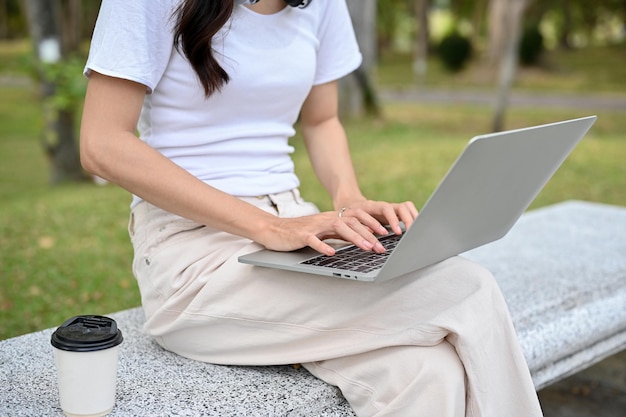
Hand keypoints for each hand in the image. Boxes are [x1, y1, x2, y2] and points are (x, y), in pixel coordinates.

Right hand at [256, 200, 417, 255]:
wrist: (273, 230)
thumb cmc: (299, 234)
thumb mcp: (323, 233)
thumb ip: (339, 235)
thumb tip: (360, 240)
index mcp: (331, 219)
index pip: (356, 218)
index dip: (372, 225)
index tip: (386, 234)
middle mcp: (325, 219)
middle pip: (351, 222)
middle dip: (368, 234)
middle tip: (381, 247)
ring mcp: (313, 226)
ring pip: (338, 228)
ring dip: (354, 238)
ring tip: (366, 248)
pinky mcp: (301, 235)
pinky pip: (314, 240)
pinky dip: (323, 246)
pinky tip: (332, 253)